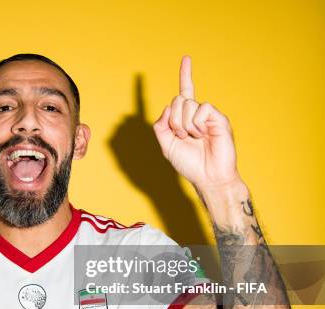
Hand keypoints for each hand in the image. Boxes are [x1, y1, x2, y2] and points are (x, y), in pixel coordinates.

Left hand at [152, 56, 240, 190]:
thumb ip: (161, 126)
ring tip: (194, 138)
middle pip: (177, 100)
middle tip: (182, 136)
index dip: (186, 75)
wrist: (208, 177)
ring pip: (187, 104)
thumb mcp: (166, 145)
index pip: (185, 92)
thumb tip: (168, 108)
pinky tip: (203, 135)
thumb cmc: (189, 164)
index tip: (186, 58)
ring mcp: (208, 115)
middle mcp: (197, 114)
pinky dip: (197, 124)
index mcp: (185, 118)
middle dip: (174, 121)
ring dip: (184, 125)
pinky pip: (201, 109)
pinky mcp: (219, 118)